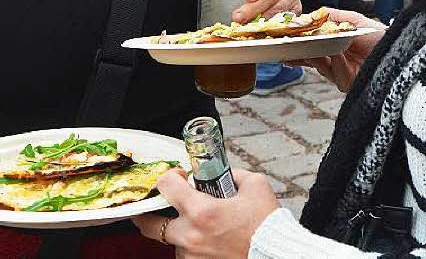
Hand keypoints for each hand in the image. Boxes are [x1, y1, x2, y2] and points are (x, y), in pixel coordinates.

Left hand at [133, 168, 278, 257]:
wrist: (276, 253)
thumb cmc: (267, 225)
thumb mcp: (255, 185)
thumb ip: (233, 175)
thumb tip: (223, 174)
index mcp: (201, 211)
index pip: (165, 186)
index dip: (170, 176)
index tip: (178, 177)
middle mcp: (191, 236)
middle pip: (150, 224)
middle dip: (150, 213)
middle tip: (157, 205)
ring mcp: (192, 257)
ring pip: (172, 241)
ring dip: (181, 231)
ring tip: (202, 226)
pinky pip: (186, 255)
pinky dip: (193, 246)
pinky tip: (209, 240)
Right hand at [287, 8, 384, 90]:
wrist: (399, 53)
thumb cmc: (379, 37)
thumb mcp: (354, 20)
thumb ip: (333, 16)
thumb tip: (309, 15)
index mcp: (333, 45)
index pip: (310, 44)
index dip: (297, 41)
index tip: (284, 36)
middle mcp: (334, 60)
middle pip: (309, 56)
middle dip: (296, 51)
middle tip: (282, 46)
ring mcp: (338, 72)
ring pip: (318, 63)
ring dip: (311, 54)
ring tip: (301, 46)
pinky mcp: (345, 83)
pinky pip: (334, 71)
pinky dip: (335, 62)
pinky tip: (337, 55)